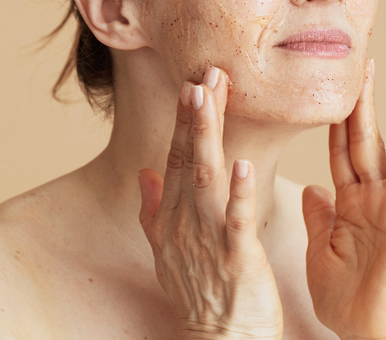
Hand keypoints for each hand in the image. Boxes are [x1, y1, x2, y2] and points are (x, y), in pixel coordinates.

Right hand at [138, 67, 282, 339]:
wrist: (221, 339)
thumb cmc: (199, 294)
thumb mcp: (165, 250)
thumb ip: (153, 209)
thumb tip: (145, 173)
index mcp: (175, 215)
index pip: (179, 157)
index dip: (187, 119)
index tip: (195, 81)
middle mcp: (186, 220)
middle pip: (190, 157)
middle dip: (197, 113)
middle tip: (205, 72)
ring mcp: (208, 237)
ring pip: (206, 177)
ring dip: (207, 135)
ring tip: (210, 97)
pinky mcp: (236, 257)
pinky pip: (235, 219)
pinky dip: (237, 191)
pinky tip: (240, 163)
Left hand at [302, 61, 385, 339]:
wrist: (366, 332)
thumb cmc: (344, 299)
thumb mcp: (319, 251)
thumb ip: (318, 217)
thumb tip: (313, 187)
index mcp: (346, 202)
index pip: (338, 149)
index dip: (335, 118)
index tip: (331, 85)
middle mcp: (371, 197)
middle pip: (366, 138)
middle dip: (365, 101)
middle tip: (366, 61)